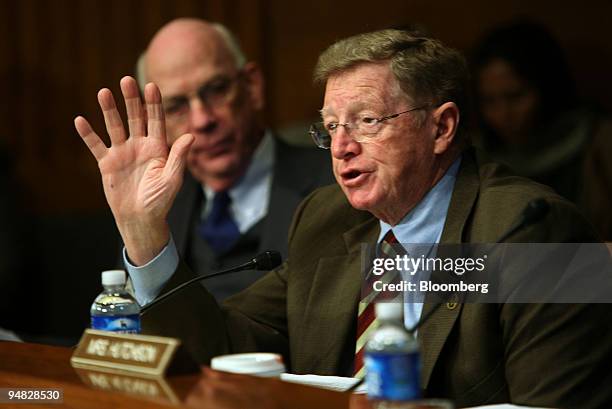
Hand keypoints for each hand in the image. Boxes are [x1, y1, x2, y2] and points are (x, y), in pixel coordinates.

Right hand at [74, 76, 193, 264]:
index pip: (156, 120)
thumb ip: (179, 156)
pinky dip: (88, 134)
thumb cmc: (160, 201)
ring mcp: (122, 153)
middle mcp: (140, 145)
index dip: (154, 104)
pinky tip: (80, 120)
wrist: (141, 219)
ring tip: (103, 92)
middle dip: (131, 100)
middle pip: (135, 118)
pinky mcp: (107, 163)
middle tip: (127, 80)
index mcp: (158, 147)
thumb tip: (190, 136)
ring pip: (115, 126)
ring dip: (109, 110)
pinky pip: (96, 145)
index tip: (152, 86)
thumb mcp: (172, 178)